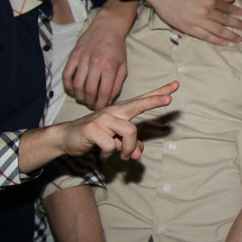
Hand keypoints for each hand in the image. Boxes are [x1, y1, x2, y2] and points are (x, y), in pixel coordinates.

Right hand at [58, 81, 177, 159]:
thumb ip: (130, 146)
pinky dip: (109, 154)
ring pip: (129, 132)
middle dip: (154, 101)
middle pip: (138, 104)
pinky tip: (102, 153)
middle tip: (169, 99)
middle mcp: (114, 111)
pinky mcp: (93, 129)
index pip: (142, 100)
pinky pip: (111, 145)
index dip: (158, 93)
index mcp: (121, 112)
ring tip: (124, 156)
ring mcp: (103, 118)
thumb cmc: (94, 137)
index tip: (175, 85)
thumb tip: (139, 154)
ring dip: (129, 149)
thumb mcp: (115, 142)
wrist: (66, 138)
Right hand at [63, 2, 133, 109]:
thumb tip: (109, 100)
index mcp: (110, 67)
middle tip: (91, 105)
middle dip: (89, 102)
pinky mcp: (73, 55)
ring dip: (79, 96)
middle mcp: (96, 63)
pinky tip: (72, 91)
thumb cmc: (117, 49)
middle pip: (89, 90)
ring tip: (83, 99)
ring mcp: (83, 59)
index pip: (104, 92)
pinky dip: (67, 86)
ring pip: (76, 84)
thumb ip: (117, 84)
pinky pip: (66, 74)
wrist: (107, 28)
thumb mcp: (123, 66)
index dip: (101, 104)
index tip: (100, 109)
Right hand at [149, 0, 241, 43]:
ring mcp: (198, 21)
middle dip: (237, 25)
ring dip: (230, 35)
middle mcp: (206, 10)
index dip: (236, 12)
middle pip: (225, 20)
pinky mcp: (189, 28)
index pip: (227, 8)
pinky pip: (206, 36)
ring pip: (218, 30)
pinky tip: (225, 43)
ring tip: (239, 38)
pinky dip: (217, 40)